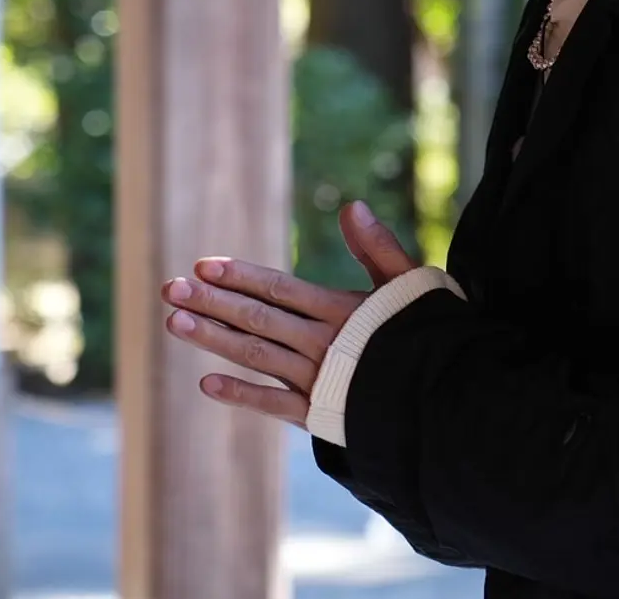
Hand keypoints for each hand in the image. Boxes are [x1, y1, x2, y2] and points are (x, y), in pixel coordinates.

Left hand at [161, 200, 415, 424]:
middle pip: (258, 319)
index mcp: (341, 310)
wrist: (448, 397)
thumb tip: (352, 206)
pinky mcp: (318, 413)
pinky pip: (273, 405)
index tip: (203, 265)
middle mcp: (322, 343)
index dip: (242, 276)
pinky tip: (207, 383)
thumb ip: (378, 246)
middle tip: (171, 288)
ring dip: (213, 340)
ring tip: (175, 322)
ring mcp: (317, 380)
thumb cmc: (429, 333)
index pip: (281, 289)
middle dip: (213, 302)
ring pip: (256, 356)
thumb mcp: (409, 284)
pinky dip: (241, 395)